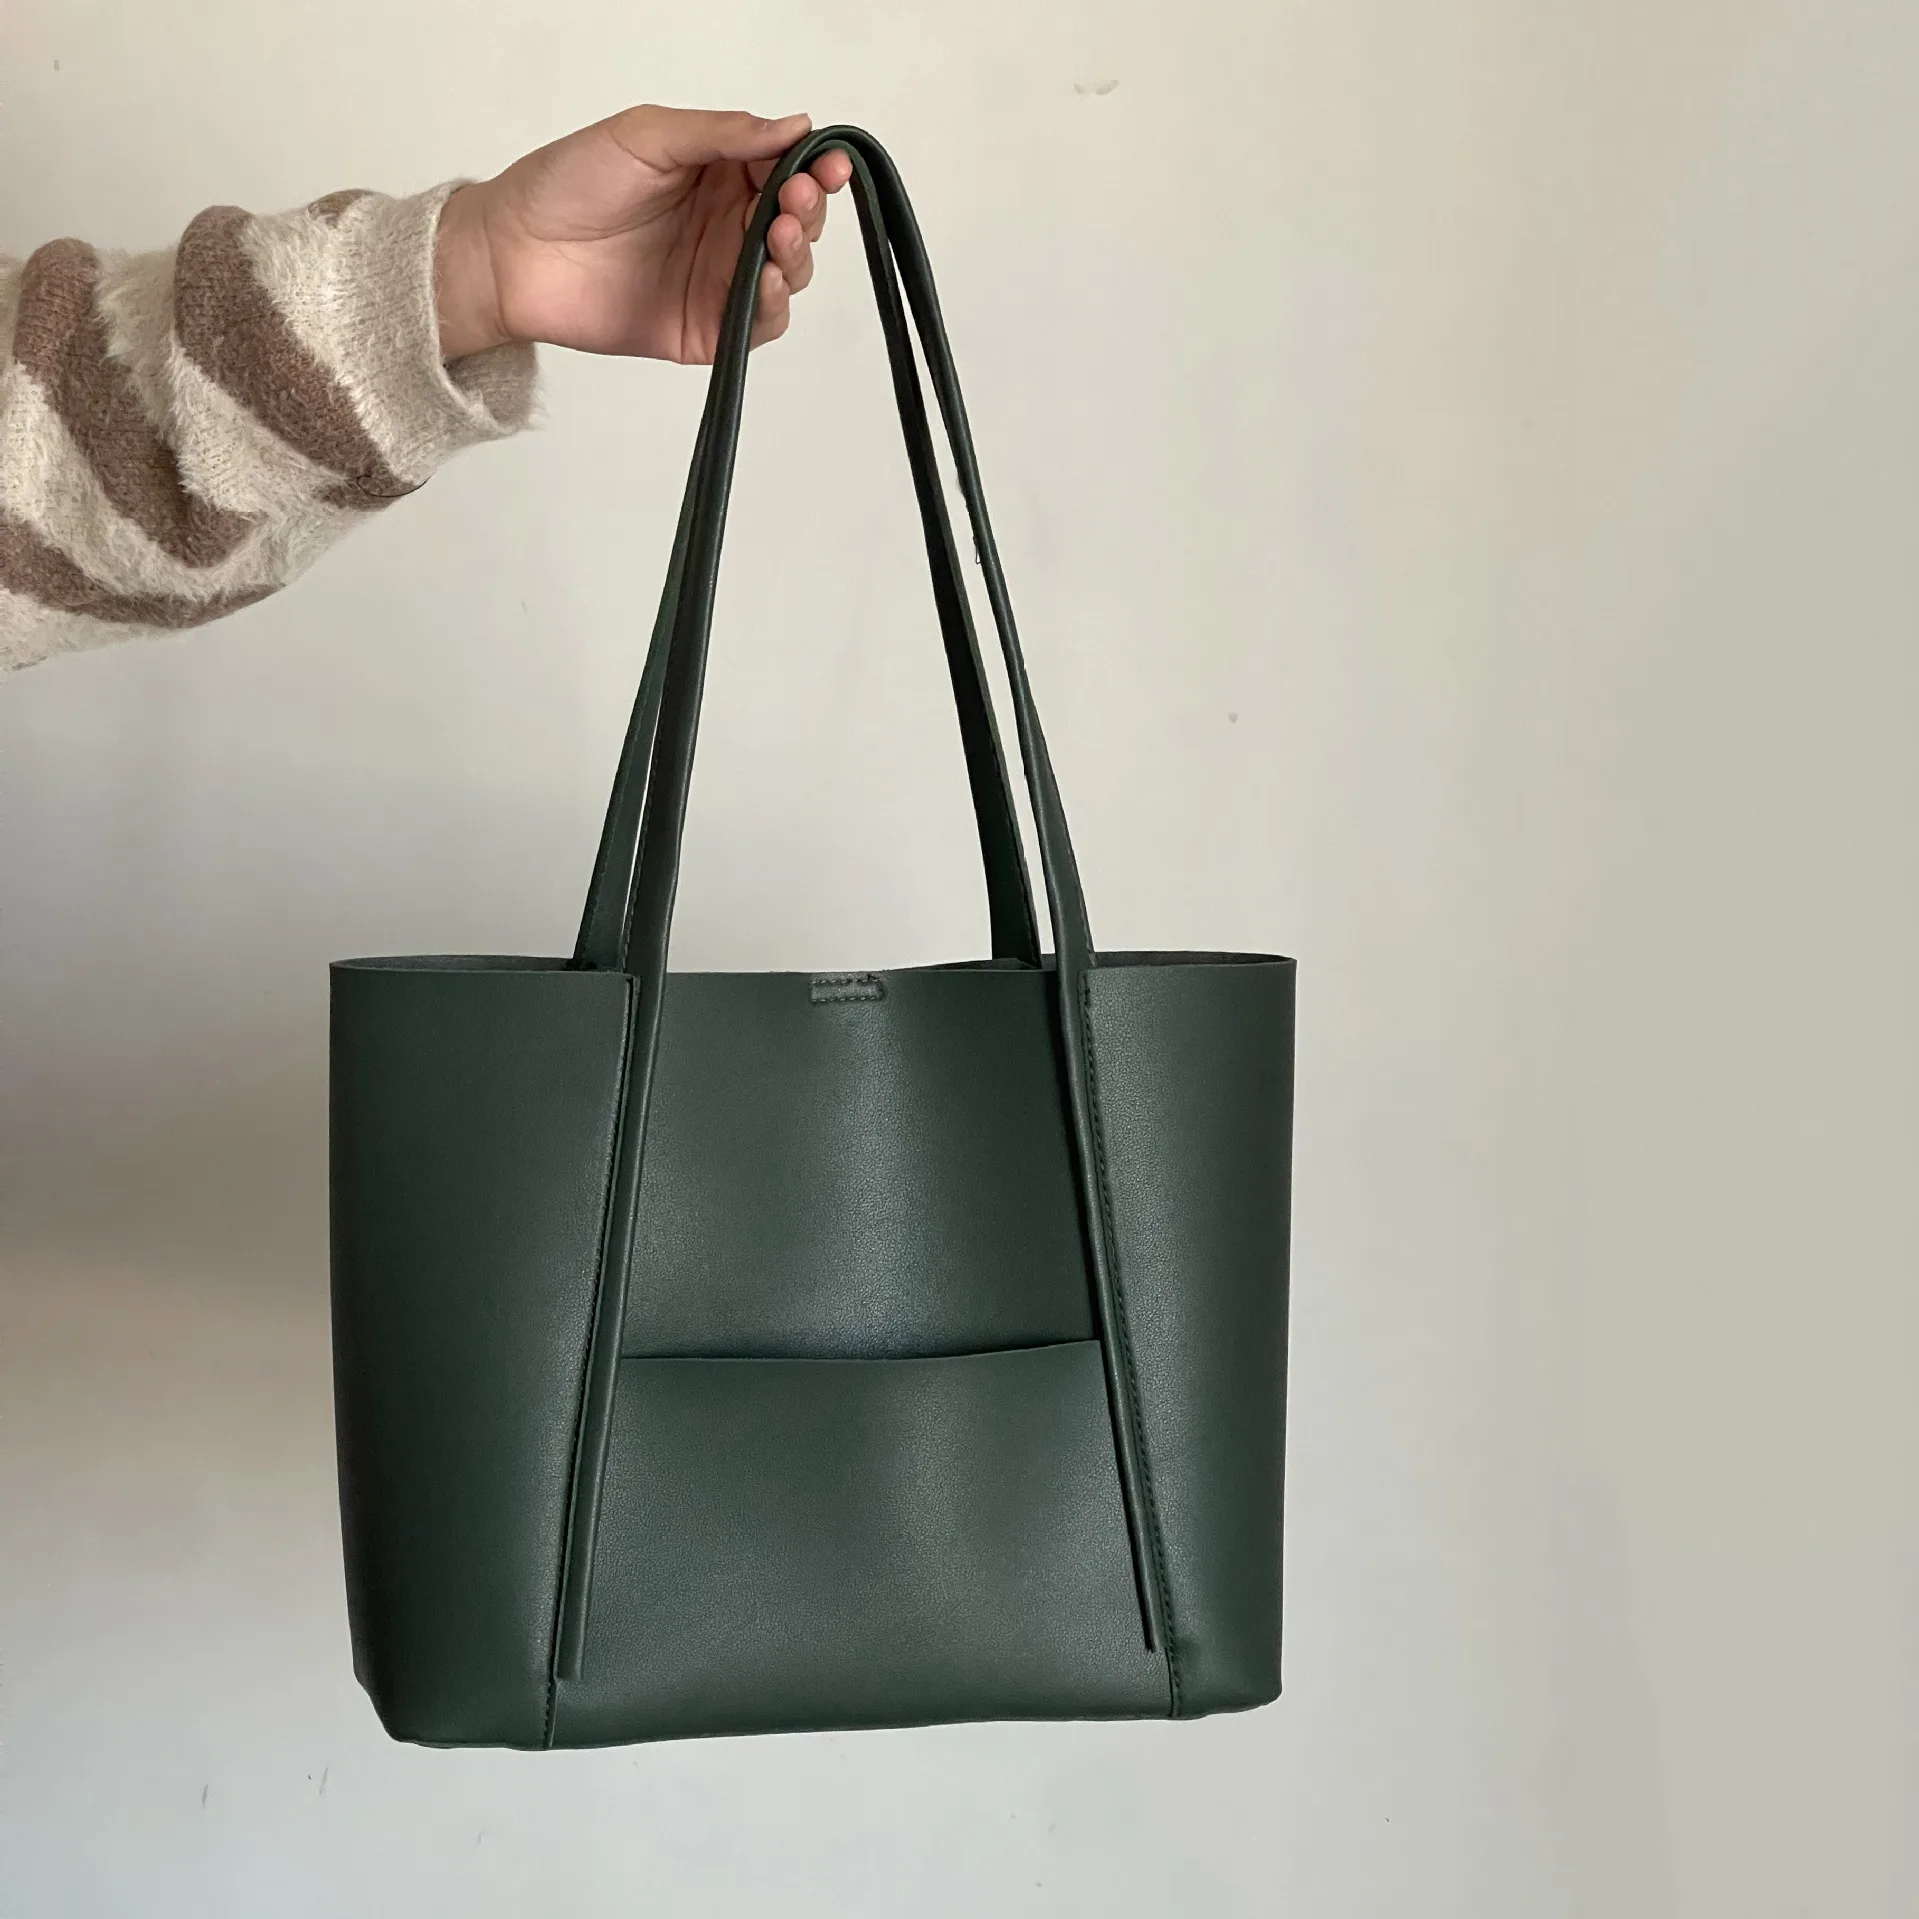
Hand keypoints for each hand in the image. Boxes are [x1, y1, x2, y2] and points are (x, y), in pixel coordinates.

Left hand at [433, 106, 852, 361]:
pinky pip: (761, 322)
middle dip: (807, 209)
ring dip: (796, 254)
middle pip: (797, 221)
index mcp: (719, 172)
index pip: (786, 168)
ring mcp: (721, 279)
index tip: (830, 164)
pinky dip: (773, 304)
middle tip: (795, 199)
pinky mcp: (710, 328)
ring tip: (777, 234)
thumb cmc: (571, 182)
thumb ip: (723, 135)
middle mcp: (728, 225)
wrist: (518, 254)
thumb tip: (795, 126)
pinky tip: (764, 279)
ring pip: (789, 272)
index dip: (816, 166)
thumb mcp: (650, 136)